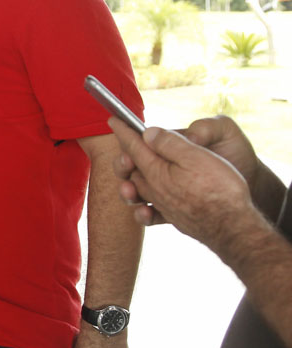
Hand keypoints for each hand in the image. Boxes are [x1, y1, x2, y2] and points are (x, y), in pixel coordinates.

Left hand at [108, 117, 254, 250]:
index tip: (113, 119)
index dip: (124, 131)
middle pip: (131, 169)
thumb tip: (148, 132)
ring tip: (130, 174)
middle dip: (124, 154)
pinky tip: (145, 206)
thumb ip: (170, 143)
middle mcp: (154, 189)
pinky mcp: (174, 218)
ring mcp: (163, 206)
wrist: (233, 228)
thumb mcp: (196, 156)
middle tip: (127, 142)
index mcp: (156, 170)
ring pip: (137, 190)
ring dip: (129, 181)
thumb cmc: (219, 188)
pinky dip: (143, 207)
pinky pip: (150, 212)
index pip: (134, 146)